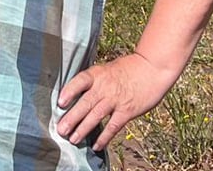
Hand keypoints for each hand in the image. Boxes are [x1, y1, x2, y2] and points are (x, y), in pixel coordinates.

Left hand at [55, 53, 180, 150]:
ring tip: (73, 139)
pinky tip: (96, 145)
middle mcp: (105, 87)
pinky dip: (104, 137)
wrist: (153, 68)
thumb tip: (79, 94)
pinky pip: (113, 126)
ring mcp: (116, 99)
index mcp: (98, 74)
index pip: (80, 81)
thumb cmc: (130, 67)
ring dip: (83, 129)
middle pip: (85, 103)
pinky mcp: (127, 111)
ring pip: (96, 116)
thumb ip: (95, 80)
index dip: (69, 91)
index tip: (60, 102)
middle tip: (61, 130)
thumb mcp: (108, 68)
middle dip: (71, 118)